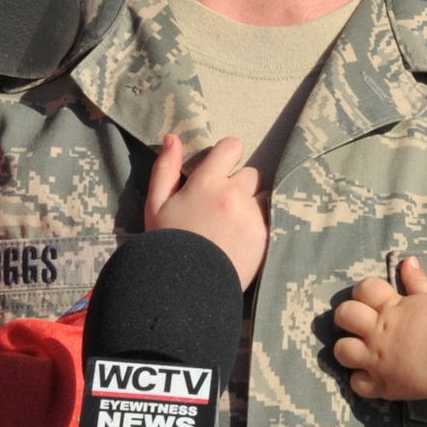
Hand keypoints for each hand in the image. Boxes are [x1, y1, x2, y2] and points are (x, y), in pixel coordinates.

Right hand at [145, 133, 266, 287]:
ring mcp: (252, 215)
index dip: (227, 157)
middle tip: (221, 210)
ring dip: (251, 207)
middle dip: (239, 187)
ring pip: (261, 198)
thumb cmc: (167, 244)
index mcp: (207, 181)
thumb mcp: (156, 205)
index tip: (221, 172)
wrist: (184, 289)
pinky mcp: (265, 235)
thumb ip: (165, 168)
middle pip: (250, 174)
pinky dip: (259, 228)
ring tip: (232, 230)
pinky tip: (241, 242)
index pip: (232, 146)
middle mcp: (234, 193)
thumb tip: (173, 138)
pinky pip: (269, 219)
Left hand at [332, 255, 426, 398]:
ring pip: (342, 351)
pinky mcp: (383, 384)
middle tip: (359, 324)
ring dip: (348, 349)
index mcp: (389, 308)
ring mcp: (377, 360)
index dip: (364, 292)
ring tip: (360, 351)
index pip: (363, 289)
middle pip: (344, 316)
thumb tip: (407, 261)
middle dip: (347, 317)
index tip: (371, 300)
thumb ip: (415, 280)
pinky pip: (357, 384)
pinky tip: (372, 375)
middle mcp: (377, 333)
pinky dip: (361, 380)